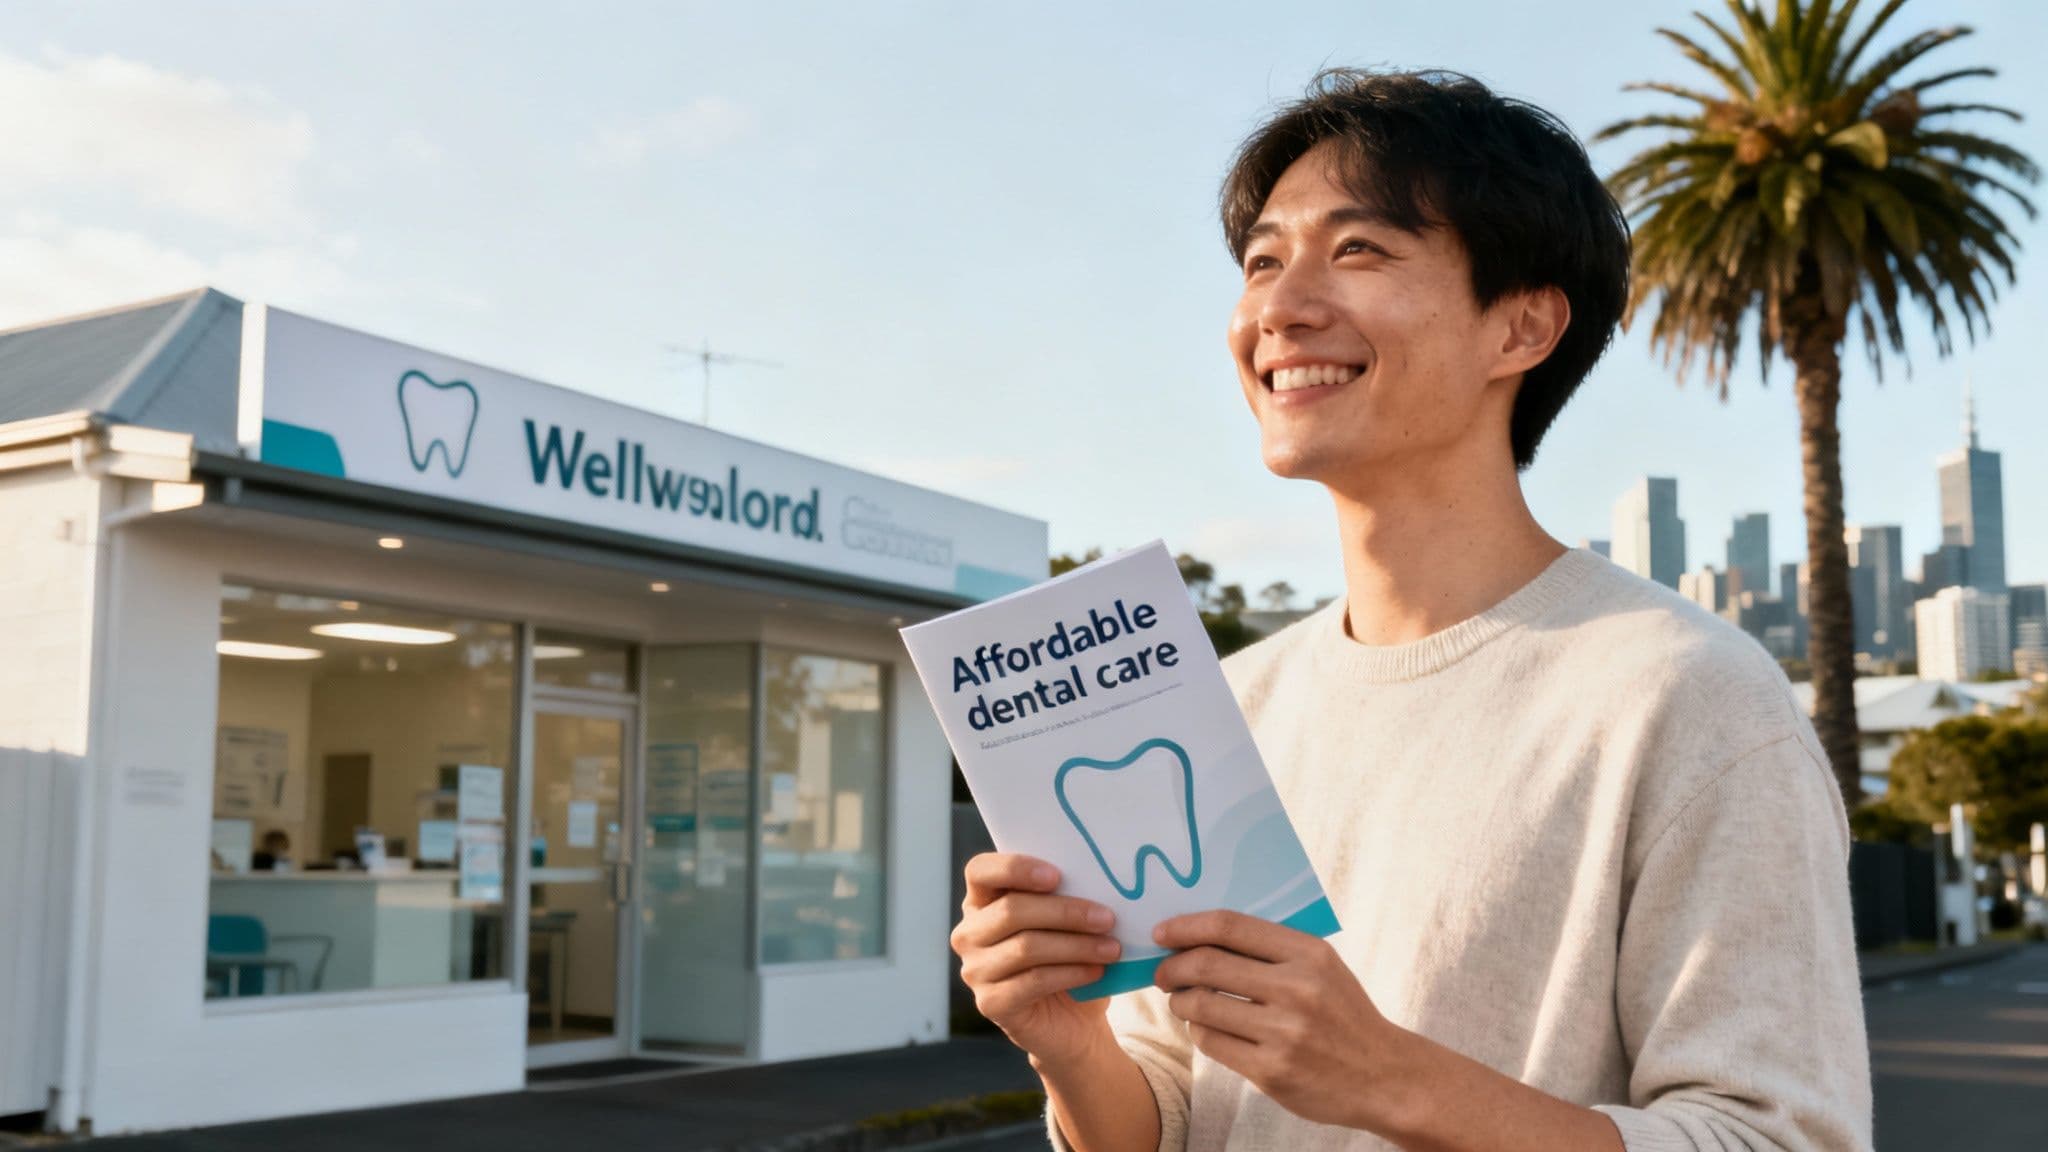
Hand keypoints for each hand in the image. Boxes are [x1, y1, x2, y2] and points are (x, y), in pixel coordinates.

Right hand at [951, 853, 1122, 1065]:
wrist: (1073, 1021)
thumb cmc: (1070, 958)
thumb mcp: (1067, 922)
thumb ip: (1068, 897)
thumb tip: (1099, 880)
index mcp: (982, 900)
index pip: (980, 871)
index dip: (1014, 869)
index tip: (1057, 876)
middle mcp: (969, 933)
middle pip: (1011, 911)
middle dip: (1065, 912)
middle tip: (1107, 918)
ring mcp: (975, 970)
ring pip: (1026, 947)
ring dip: (1076, 945)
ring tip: (1112, 948)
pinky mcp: (991, 1003)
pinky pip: (1033, 981)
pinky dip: (1071, 974)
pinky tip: (1096, 971)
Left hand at [1154, 910, 1401, 1130]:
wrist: (1383, 1076)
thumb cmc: (1343, 1014)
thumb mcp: (1322, 967)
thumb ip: (1271, 948)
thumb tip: (1199, 933)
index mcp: (1308, 953)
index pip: (1230, 926)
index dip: (1186, 926)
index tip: (1162, 932)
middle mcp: (1297, 989)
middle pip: (1206, 964)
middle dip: (1171, 966)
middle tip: (1163, 973)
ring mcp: (1284, 1033)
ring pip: (1200, 1006)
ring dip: (1180, 1002)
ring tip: (1183, 1001)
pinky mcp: (1271, 1071)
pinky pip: (1211, 1042)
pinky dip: (1199, 1031)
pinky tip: (1207, 1028)